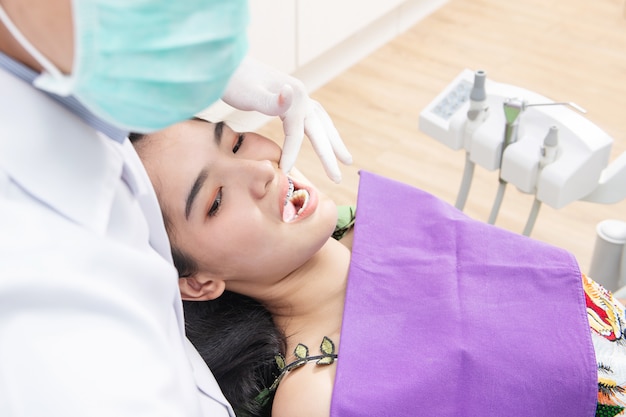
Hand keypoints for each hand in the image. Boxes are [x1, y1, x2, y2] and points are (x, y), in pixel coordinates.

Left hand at [221, 56, 351, 182]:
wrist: (225, 64)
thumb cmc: (233, 82)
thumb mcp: (248, 94)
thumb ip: (270, 100)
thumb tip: (291, 94)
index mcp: (295, 96)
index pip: (298, 133)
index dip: (293, 153)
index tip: (286, 171)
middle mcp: (301, 95)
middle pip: (320, 129)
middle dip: (330, 154)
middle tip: (338, 178)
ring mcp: (298, 95)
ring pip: (322, 123)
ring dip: (333, 142)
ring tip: (346, 159)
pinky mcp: (292, 96)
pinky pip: (313, 118)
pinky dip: (322, 131)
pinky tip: (322, 138)